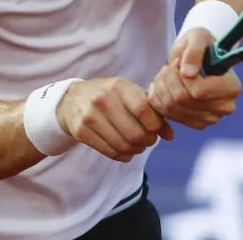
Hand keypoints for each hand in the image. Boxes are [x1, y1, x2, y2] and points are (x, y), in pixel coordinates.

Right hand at [56, 77, 173, 162]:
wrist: (72, 99)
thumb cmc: (109, 95)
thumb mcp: (130, 94)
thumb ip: (152, 111)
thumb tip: (170, 136)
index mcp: (119, 86)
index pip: (143, 109)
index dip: (155, 124)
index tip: (156, 128)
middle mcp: (103, 100)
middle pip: (135, 132)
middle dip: (148, 141)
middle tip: (149, 139)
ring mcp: (90, 116)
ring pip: (123, 145)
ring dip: (137, 150)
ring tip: (138, 145)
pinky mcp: (81, 132)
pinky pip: (110, 152)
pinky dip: (124, 155)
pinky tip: (126, 150)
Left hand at [147, 28, 241, 129]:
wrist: (198, 57)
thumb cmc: (202, 45)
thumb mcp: (199, 36)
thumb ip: (194, 50)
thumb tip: (188, 73)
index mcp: (231, 87)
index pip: (199, 91)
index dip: (181, 76)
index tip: (180, 62)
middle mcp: (224, 107)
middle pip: (182, 100)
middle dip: (168, 79)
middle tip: (170, 66)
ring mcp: (209, 119)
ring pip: (171, 107)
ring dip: (161, 86)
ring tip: (167, 73)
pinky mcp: (195, 124)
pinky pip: (165, 114)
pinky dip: (158, 98)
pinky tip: (163, 85)